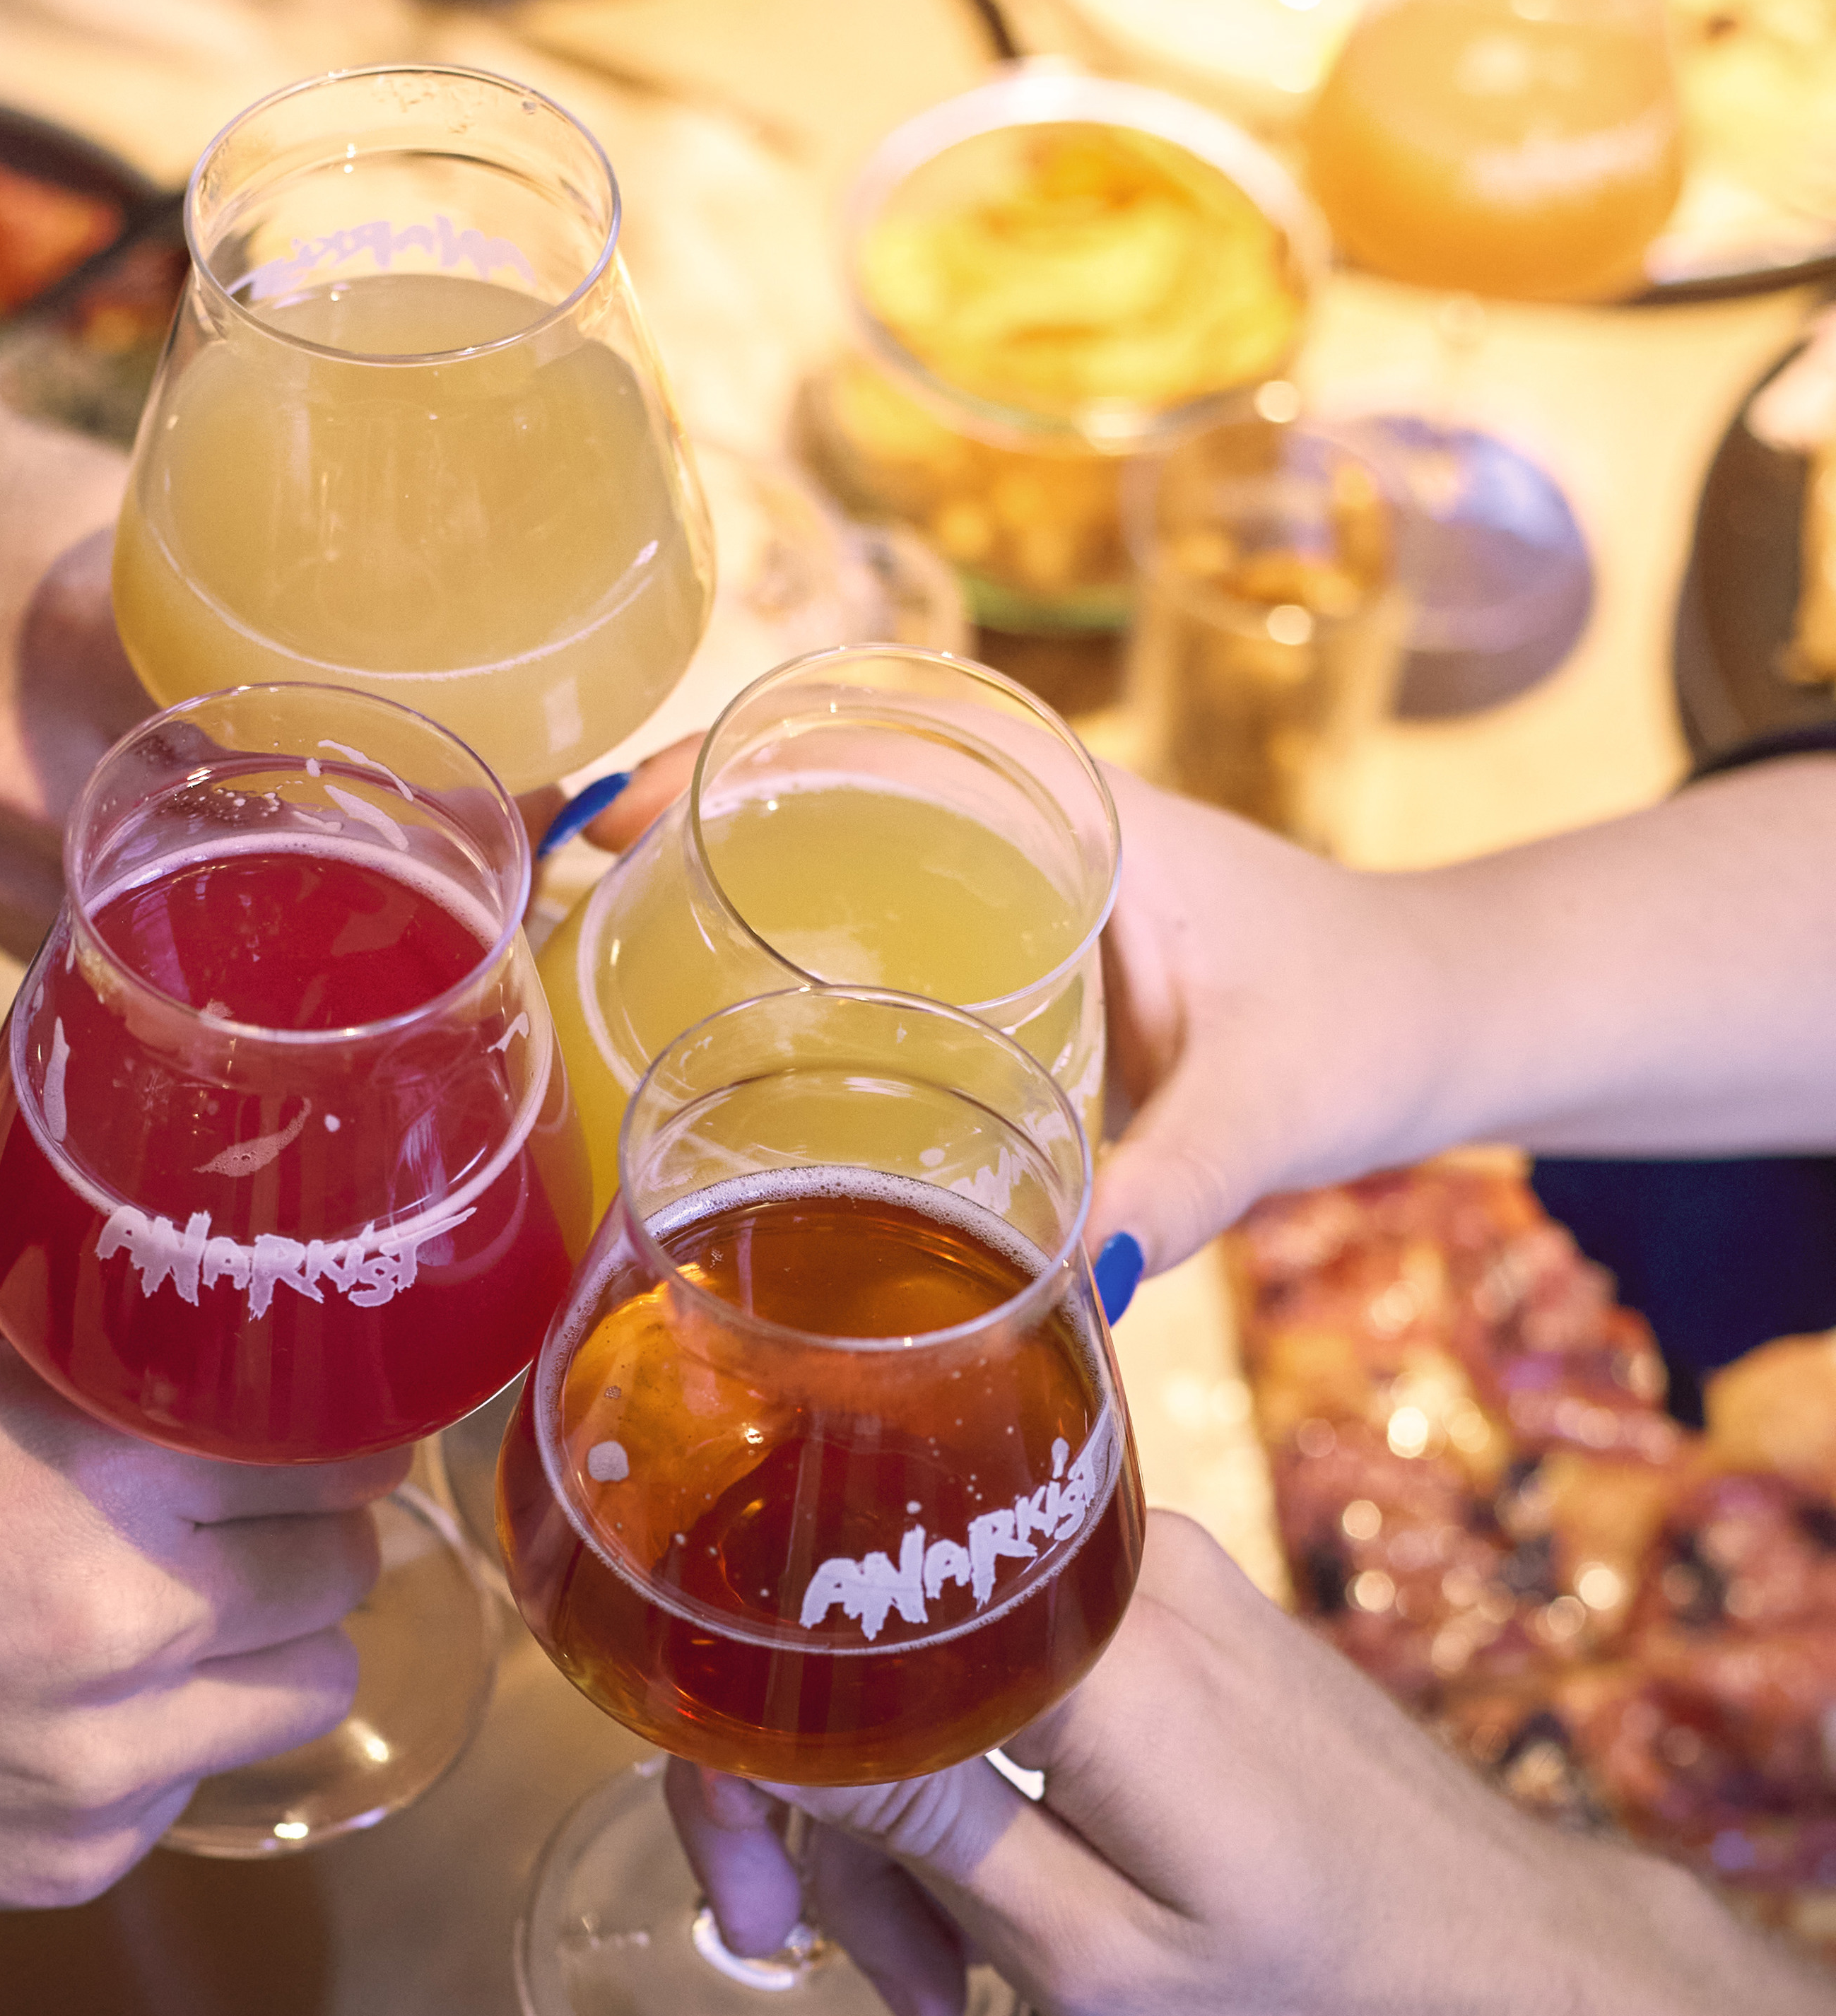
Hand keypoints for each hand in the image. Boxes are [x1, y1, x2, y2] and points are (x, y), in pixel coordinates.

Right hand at [0, 1223, 389, 1906]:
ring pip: (302, 1693)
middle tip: (245, 1492)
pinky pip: (186, 1784)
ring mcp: (98, 1767)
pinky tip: (58, 1681)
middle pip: (344, 1574)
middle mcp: (127, 1632)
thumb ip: (49, 1288)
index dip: (338, 1420)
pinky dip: (159, 1730)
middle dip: (310, 1522)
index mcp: (99, 1477)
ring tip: (170, 1592)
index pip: (337, 1453)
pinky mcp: (57, 1864)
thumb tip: (161, 1276)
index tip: (318, 1407)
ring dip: (263, 1636)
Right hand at [529, 752, 1446, 1274]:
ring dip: (726, 896)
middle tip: (566, 895)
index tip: (630, 812)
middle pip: (829, 789)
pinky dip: (794, 971)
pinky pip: (884, 947)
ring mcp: (1022, 902)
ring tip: (590, 962)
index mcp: (1088, 816)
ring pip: (845, 868)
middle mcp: (1037, 837)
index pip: (888, 733)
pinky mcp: (1024, 972)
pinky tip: (712, 1049)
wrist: (1449, 1019)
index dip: (743, 755)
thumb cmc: (1379, 1024)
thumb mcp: (1285, 1102)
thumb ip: (1188, 1182)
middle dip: (691, 826)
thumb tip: (1079, 1282)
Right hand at [671, 1514, 1835, 2015]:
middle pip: (867, 1641)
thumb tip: (759, 1721)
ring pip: (935, 1666)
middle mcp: (1121, 1567)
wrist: (1537, 1985)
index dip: (739, 1763)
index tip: (753, 1908)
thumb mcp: (1100, 1965)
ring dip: (903, 1825)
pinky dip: (981, 1788)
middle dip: (810, 1807)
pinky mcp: (1186, 1623)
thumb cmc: (1335, 2006)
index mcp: (1095, 1646)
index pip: (821, 1632)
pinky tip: (994, 1917)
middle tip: (802, 1956)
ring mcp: (1162, 1584)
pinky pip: (1016, 1673)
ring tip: (935, 1991)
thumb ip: (930, 1834)